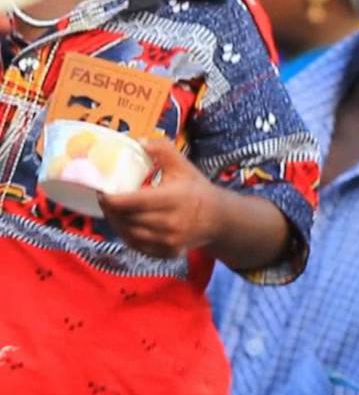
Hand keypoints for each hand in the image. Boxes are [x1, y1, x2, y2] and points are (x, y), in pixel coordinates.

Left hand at [99, 139, 224, 258]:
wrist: (218, 218)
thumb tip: (139, 142)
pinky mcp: (166, 252)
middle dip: (111, 209)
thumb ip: (163, 150)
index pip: (131, 202)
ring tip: (113, 211)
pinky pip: (137, 246)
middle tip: (105, 199)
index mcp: (172, 199)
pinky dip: (127, 235)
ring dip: (116, 223)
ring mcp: (168, 241)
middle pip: (126, 219)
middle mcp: (169, 223)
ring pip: (128, 234)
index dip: (111, 198)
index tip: (103, 191)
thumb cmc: (196, 190)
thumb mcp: (183, 166)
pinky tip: (126, 225)